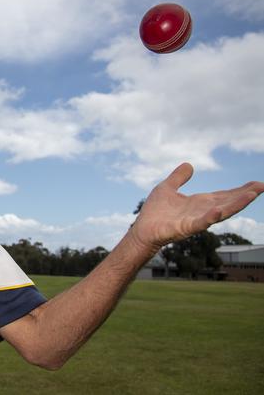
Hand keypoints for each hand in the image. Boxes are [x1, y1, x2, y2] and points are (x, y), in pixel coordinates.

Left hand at [131, 163, 263, 250]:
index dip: (240, 190)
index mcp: (199, 203)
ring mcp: (196, 220)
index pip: (224, 195)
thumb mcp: (167, 188)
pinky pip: (201, 222)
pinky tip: (219, 210)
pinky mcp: (186, 228)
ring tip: (251, 195)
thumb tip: (189, 165)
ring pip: (220, 212)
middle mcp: (202, 212)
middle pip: (228, 202)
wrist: (142, 230)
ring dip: (236, 204)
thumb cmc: (154, 212)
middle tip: (262, 186)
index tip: (258, 184)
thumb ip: (179, 178)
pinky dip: (211, 217)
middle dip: (245, 195)